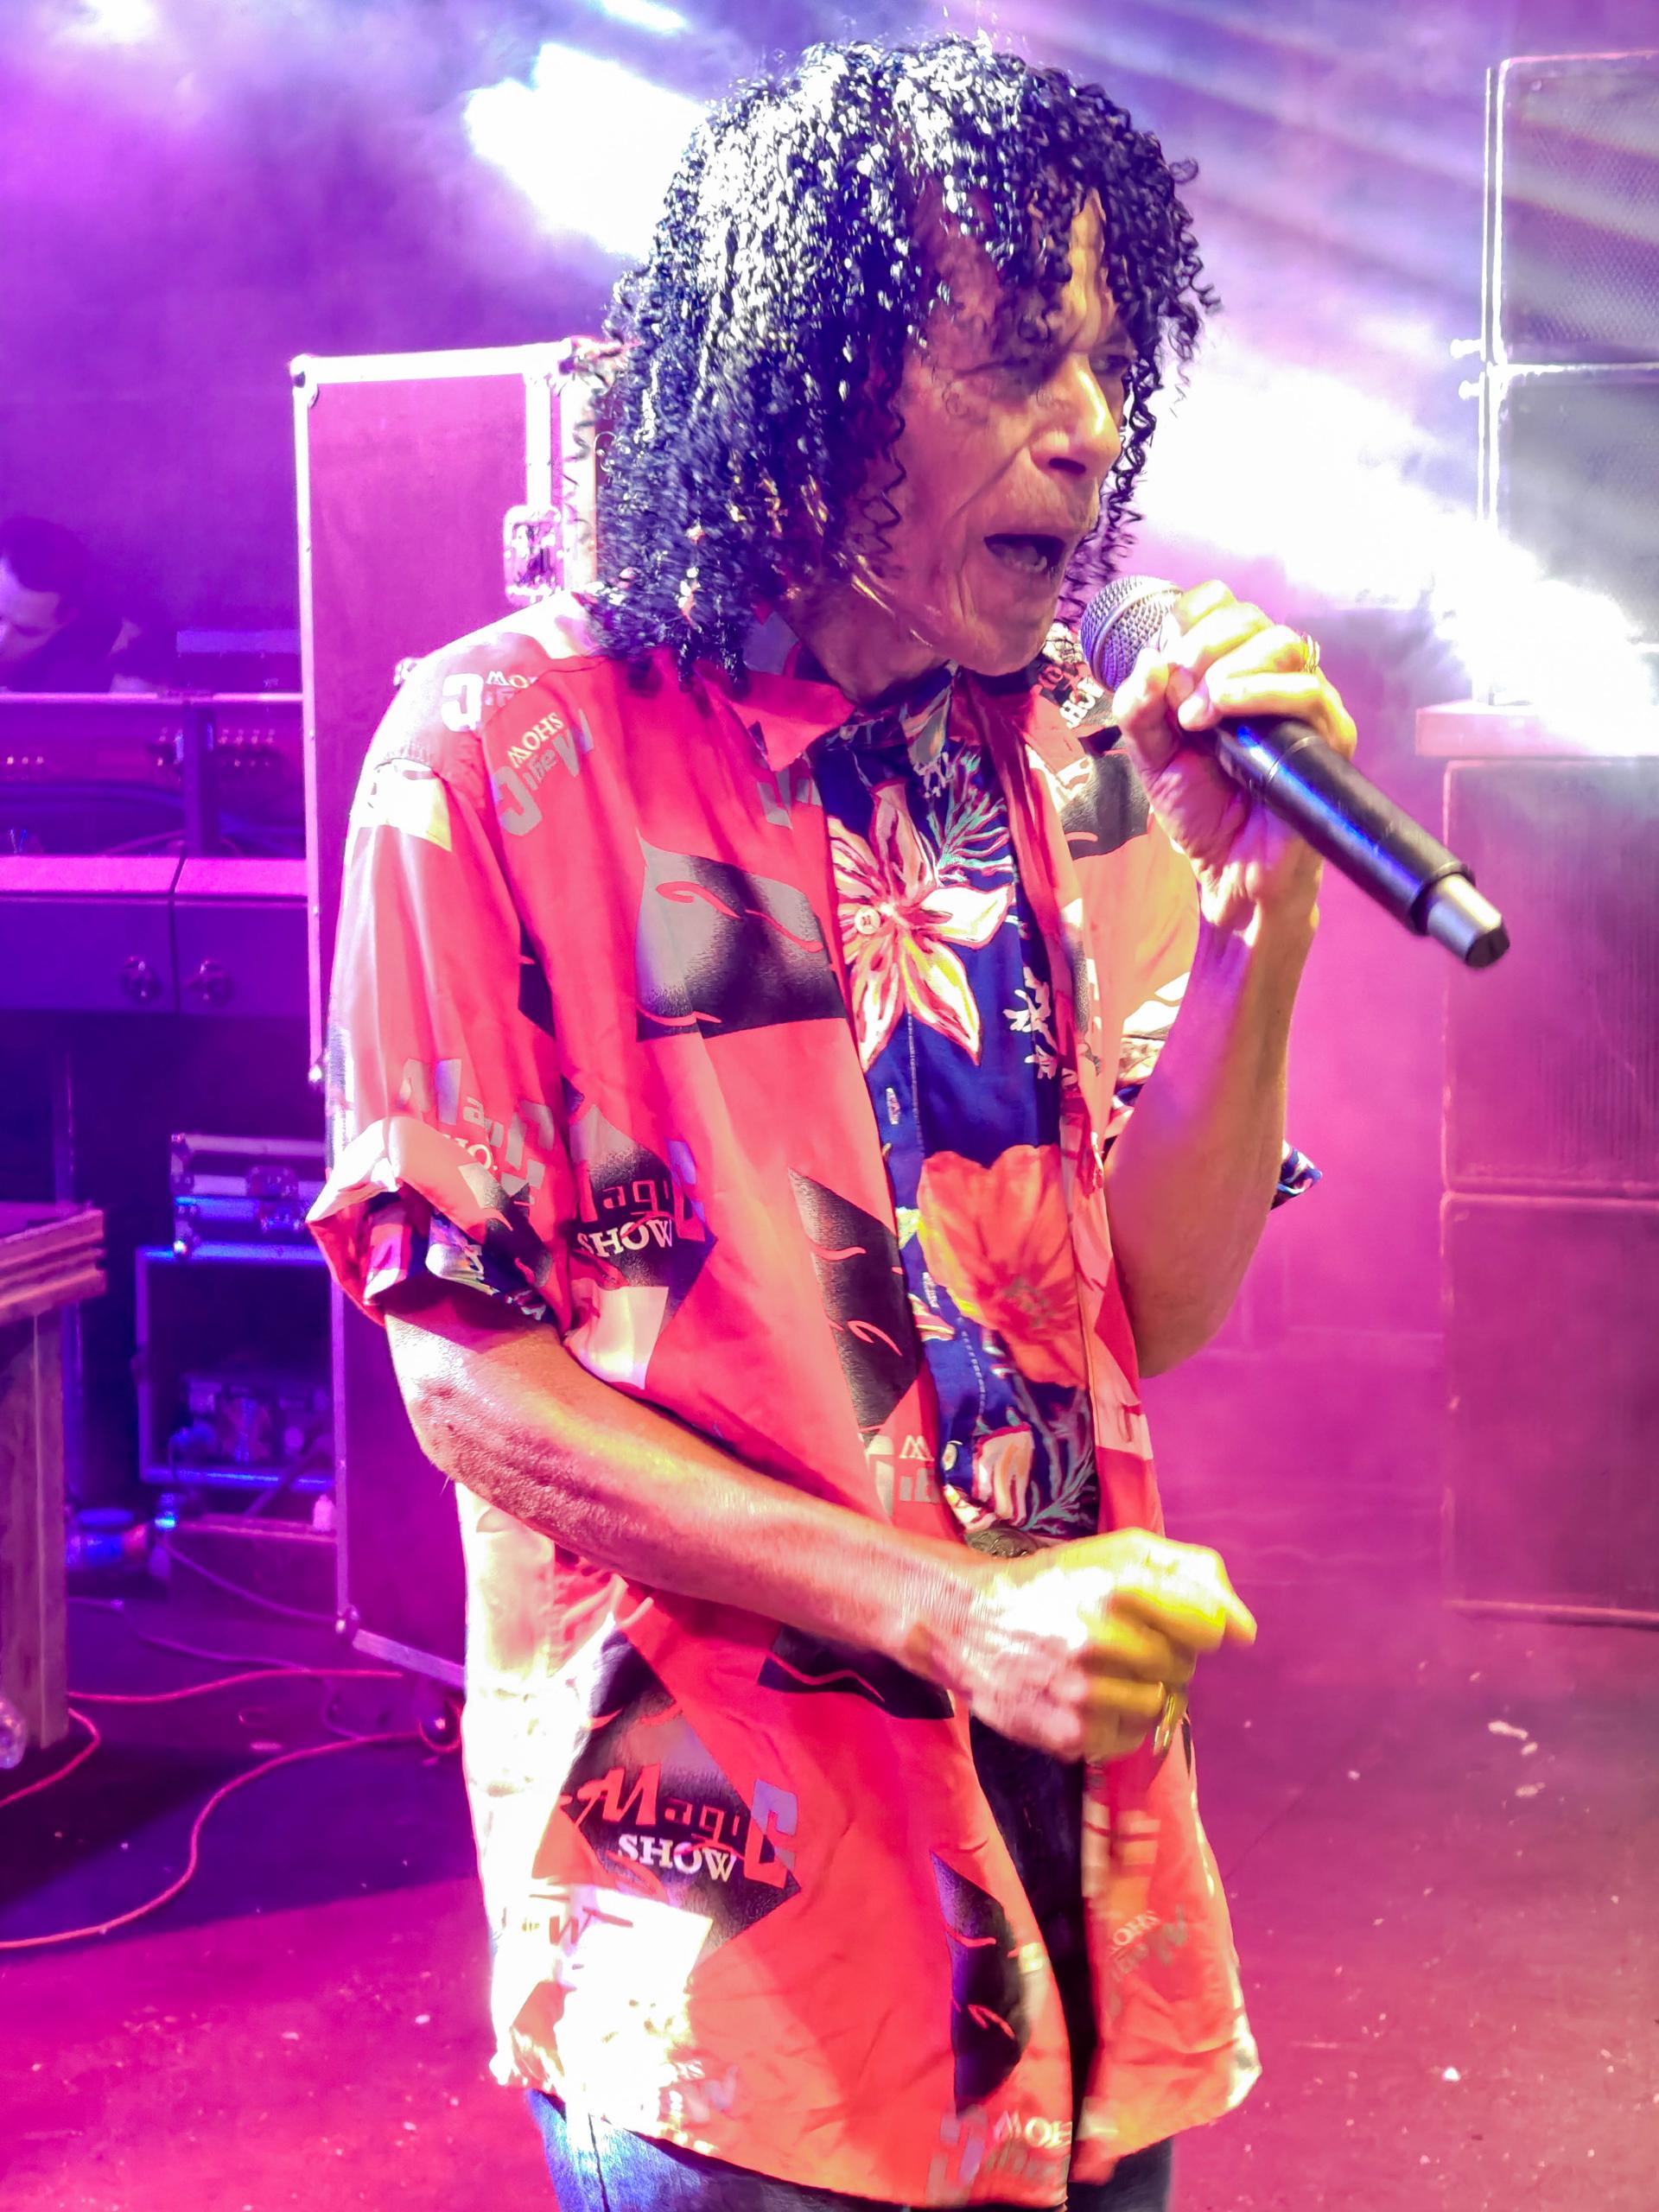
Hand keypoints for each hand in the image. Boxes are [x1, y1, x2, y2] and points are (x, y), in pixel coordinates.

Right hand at [933, 1527, 1255, 1761]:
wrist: (967, 1623)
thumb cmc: (1054, 1583)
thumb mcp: (1119, 1552)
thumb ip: (1193, 1574)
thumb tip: (1245, 1630)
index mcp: (1120, 1585)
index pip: (1206, 1624)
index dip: (1196, 1626)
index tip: (1173, 1622)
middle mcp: (1104, 1638)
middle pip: (1184, 1667)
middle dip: (1164, 1657)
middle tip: (1123, 1643)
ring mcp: (1086, 1692)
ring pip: (1160, 1706)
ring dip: (1142, 1691)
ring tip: (1104, 1671)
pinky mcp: (1071, 1734)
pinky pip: (1129, 1737)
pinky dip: (1117, 1721)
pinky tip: (1086, 1696)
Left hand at [1109, 580, 1357, 938]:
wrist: (1230, 870)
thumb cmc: (1200, 811)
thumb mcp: (1153, 757)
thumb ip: (1139, 711)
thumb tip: (1148, 661)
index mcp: (1232, 673)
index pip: (1226, 610)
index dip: (1196, 616)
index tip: (1168, 651)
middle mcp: (1273, 680)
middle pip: (1255, 620)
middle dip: (1207, 643)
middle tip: (1178, 685)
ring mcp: (1306, 706)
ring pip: (1285, 646)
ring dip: (1232, 667)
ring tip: (1198, 711)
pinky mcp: (1329, 736)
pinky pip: (1308, 693)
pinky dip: (1261, 691)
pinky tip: (1225, 708)